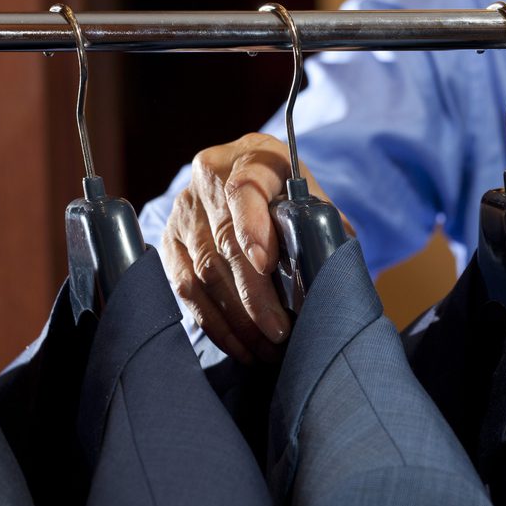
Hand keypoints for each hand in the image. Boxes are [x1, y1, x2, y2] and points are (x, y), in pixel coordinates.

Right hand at [162, 132, 332, 362]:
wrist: (250, 182)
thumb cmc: (291, 197)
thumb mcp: (313, 199)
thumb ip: (325, 226)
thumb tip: (337, 269)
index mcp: (253, 157)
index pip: (244, 189)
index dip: (252, 227)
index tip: (266, 263)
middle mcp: (209, 178)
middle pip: (224, 241)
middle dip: (254, 294)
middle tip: (279, 331)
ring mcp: (184, 210)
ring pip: (202, 270)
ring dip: (237, 317)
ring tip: (267, 348)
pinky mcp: (168, 240)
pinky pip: (184, 287)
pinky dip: (214, 322)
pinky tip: (240, 345)